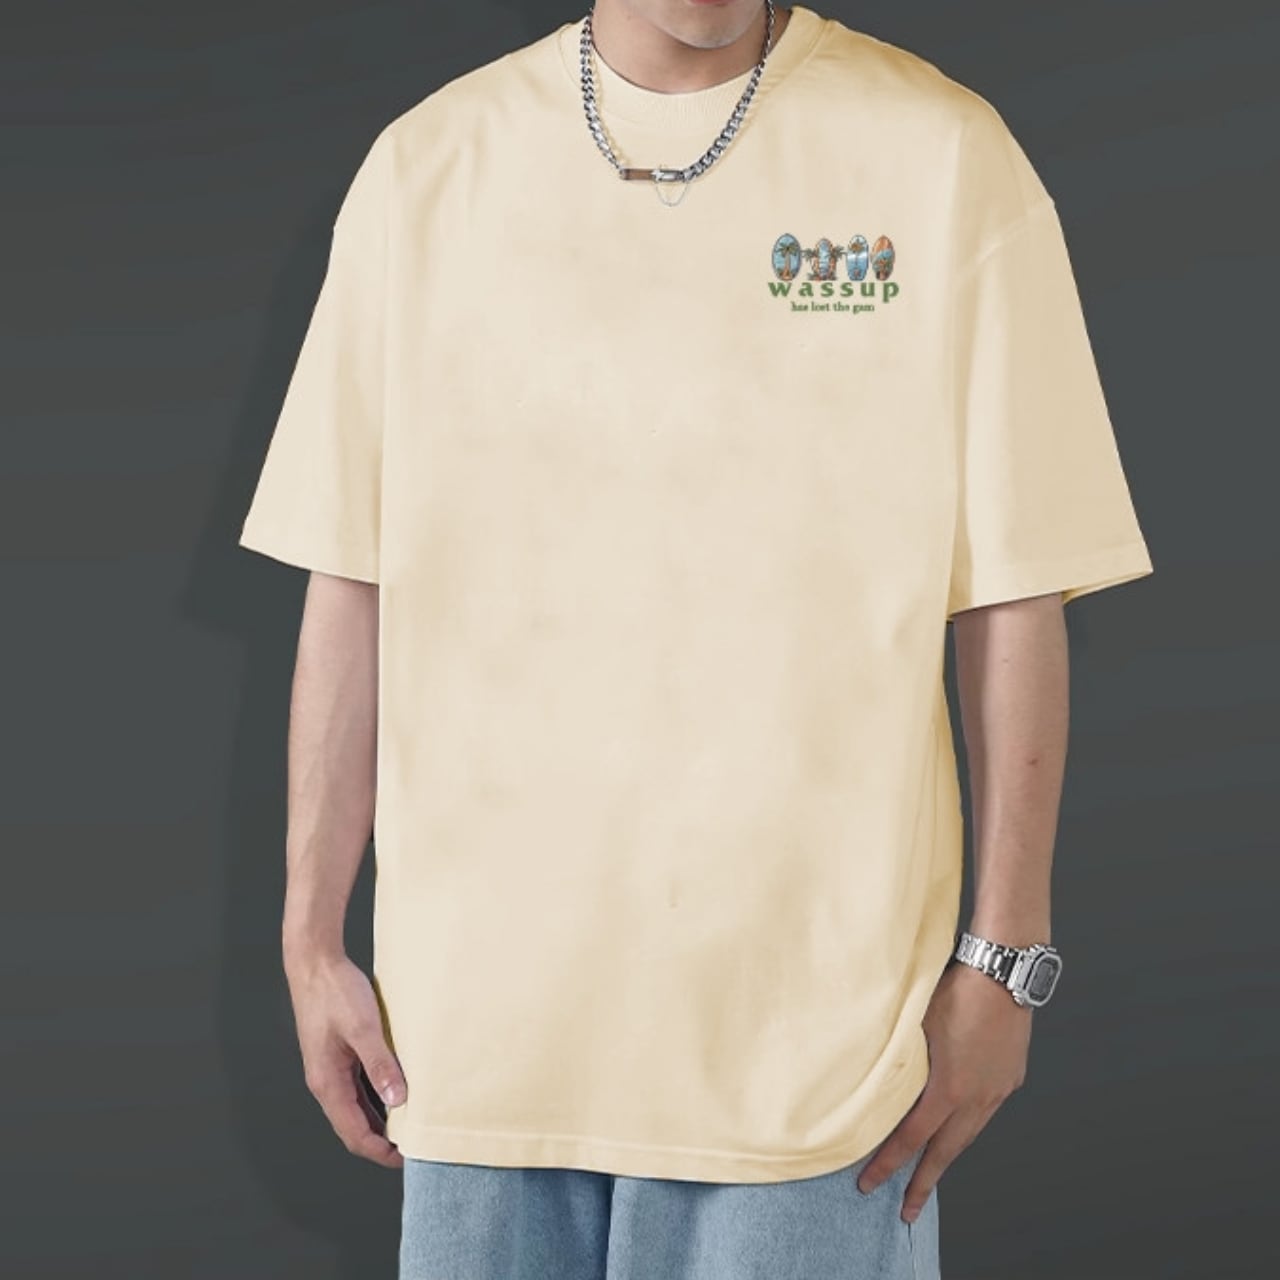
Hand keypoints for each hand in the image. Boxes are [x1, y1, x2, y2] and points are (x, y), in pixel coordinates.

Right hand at [284, 948, 407, 1167]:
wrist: (314, 962)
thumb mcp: (363, 1028)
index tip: (405, 1158)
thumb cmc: (334, 992)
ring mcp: (329, 1068)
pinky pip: (357, 1087)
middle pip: (353, 1126)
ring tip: (408, 1125)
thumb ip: (380, 1064)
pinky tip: (395, 1092)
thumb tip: (398, 1099)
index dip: (379, 1151)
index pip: (354, 1133)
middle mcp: (325, 1081)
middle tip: (412, 1146)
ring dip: (378, 1119)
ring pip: (355, 1107)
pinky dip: (375, 1097)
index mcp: (327, 1082)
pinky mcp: (336, 1054)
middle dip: (380, 1141)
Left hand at [856, 960, 1032, 1220]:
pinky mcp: (1010, 1078)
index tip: (868, 1184)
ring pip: (968, 1135)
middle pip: (945, 1153)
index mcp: (947, 1089)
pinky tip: (958, 1128)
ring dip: (947, 1157)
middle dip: (923, 1184)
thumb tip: (878, 1078)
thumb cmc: (955, 991)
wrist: (1003, 975)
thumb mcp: (916, 1025)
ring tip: (930, 1175)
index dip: (888, 1164)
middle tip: (907, 1211)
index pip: (910, 1138)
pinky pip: (985, 1112)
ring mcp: (996, 1090)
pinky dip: (967, 1127)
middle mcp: (976, 1098)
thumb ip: (900, 1060)